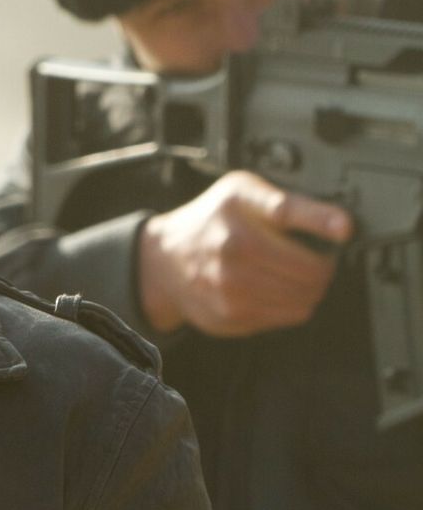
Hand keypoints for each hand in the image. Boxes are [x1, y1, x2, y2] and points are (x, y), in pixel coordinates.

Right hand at [137, 170, 350, 336]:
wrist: (164, 258)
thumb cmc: (211, 221)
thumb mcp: (243, 191)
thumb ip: (292, 203)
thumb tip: (342, 226)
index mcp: (237, 223)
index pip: (292, 221)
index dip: (325, 225)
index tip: (344, 230)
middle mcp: (231, 258)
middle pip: (310, 274)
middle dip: (322, 267)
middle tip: (315, 259)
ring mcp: (229, 292)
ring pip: (303, 300)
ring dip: (309, 289)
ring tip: (296, 276)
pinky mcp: (229, 318)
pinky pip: (286, 318)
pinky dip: (290, 305)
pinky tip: (275, 290)